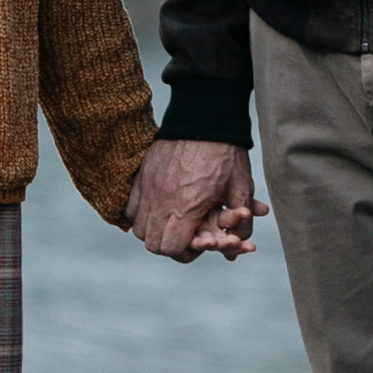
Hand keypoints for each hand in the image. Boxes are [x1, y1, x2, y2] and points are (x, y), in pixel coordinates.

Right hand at [126, 137, 268, 262]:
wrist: (205, 117)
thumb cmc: (227, 154)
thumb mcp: (241, 189)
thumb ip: (240, 225)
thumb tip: (235, 255)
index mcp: (187, 205)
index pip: (171, 248)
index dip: (186, 253)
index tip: (198, 246)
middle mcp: (162, 198)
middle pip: (152, 243)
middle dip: (169, 246)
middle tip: (185, 238)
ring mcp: (148, 185)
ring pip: (138, 227)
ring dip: (153, 232)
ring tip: (171, 224)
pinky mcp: (141, 174)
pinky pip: (131, 207)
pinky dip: (141, 214)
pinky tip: (157, 209)